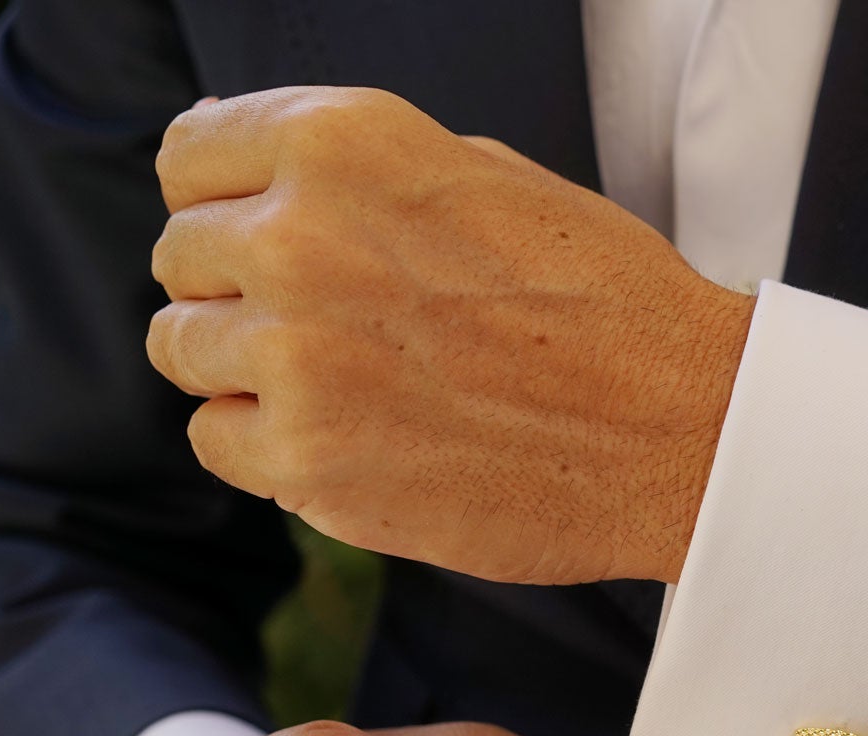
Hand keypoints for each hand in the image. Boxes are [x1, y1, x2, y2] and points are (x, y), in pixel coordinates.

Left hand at [145, 86, 753, 585]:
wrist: (686, 430)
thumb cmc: (609, 305)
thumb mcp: (489, 180)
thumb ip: (358, 172)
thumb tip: (248, 175)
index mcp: (345, 144)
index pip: (189, 155)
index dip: (225, 198)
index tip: (263, 234)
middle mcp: (300, 237)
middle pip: (181, 256)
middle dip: (241, 287)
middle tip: (336, 325)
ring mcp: (296, 355)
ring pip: (183, 349)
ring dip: (248, 366)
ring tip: (347, 384)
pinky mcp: (308, 461)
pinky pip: (218, 439)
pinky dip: (268, 444)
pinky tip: (351, 438)